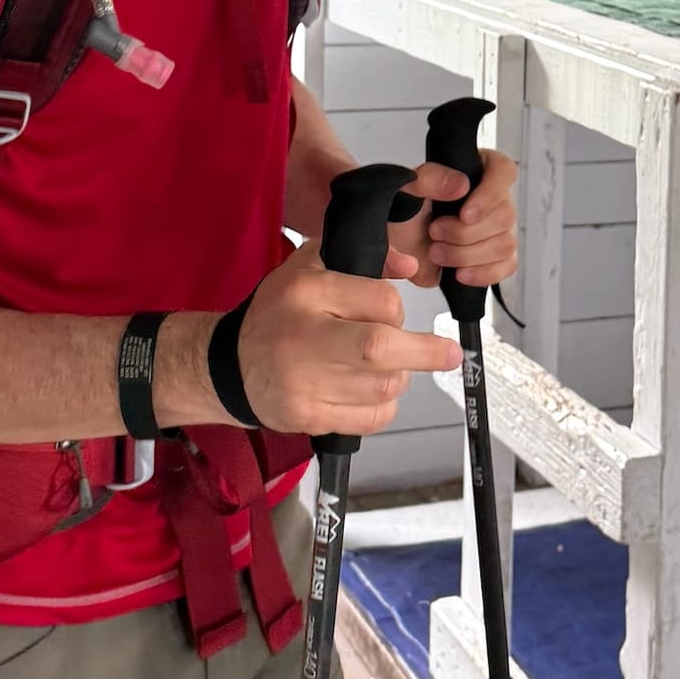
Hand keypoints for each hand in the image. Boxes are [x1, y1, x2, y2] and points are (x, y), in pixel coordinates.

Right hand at [235, 238, 460, 438]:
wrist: (230, 367)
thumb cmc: (278, 314)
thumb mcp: (309, 268)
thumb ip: (364, 260)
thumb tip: (410, 266)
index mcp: (306, 293)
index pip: (381, 302)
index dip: (397, 310)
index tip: (393, 314)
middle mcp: (303, 336)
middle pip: (381, 349)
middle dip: (426, 352)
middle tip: (449, 354)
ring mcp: (303, 382)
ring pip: (383, 386)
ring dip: (399, 377)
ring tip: (387, 367)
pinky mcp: (307, 417)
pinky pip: (369, 418)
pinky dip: (383, 407)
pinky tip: (371, 392)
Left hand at [388, 150, 520, 294]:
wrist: (397, 244)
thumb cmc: (405, 209)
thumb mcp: (409, 185)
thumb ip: (431, 178)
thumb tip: (461, 184)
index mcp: (478, 170)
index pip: (503, 171)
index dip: (489, 196)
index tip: (464, 214)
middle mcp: (493, 199)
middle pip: (505, 216)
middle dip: (465, 233)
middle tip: (435, 231)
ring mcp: (498, 230)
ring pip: (505, 244)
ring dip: (467, 254)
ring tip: (438, 252)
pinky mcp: (495, 257)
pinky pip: (506, 267)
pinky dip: (482, 273)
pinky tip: (459, 272)